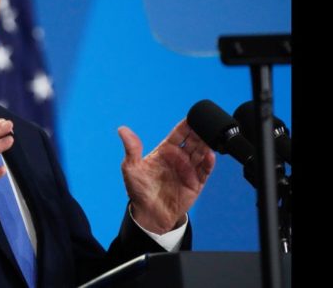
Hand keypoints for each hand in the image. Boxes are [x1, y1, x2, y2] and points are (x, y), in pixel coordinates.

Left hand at [118, 119, 215, 233]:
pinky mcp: (195, 183)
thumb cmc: (138, 190)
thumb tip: (122, 129)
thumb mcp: (131, 167)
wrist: (148, 214)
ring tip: (210, 137)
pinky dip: (209, 163)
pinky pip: (205, 171)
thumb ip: (131, 148)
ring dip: (206, 145)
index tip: (192, 117)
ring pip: (201, 153)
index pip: (178, 134)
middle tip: (204, 125)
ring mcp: (188, 170)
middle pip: (193, 141)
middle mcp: (179, 158)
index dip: (185, 126)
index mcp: (165, 151)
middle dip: (199, 133)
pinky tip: (210, 155)